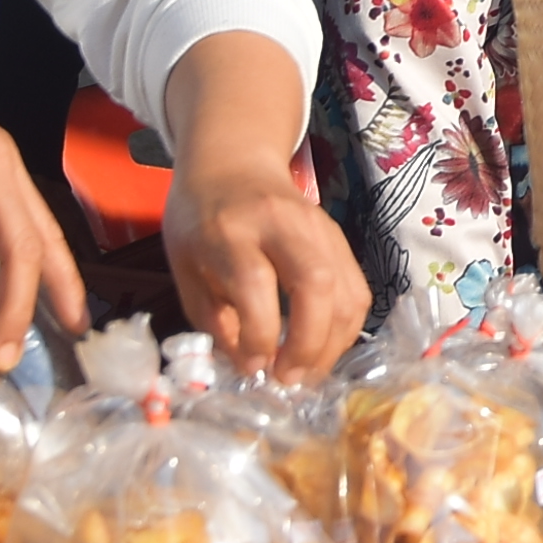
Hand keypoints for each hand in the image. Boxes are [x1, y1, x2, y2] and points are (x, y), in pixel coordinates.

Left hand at [164, 33, 368, 378]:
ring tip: (306, 373)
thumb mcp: (185, 267)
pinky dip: (345, 328)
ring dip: (333, 344)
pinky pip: (357, 290)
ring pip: (347, 291)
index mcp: (231, 229)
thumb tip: (250, 364)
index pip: (255, 285)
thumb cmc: (199, 219)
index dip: (259, 335)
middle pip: (317, 284)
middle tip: (289, 379)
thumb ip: (213, 318)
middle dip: (309, 344)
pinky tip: (322, 349)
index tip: (252, 367)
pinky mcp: (339, 239)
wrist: (232, 164)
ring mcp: (319, 228)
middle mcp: (282, 224)